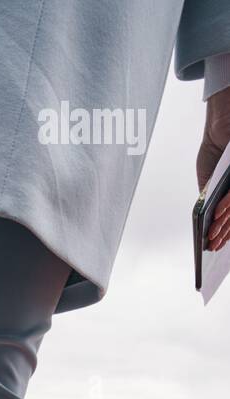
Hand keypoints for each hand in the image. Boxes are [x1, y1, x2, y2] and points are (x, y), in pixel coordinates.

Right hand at [197, 86, 229, 250]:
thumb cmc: (217, 145)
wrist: (222, 117)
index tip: (214, 246)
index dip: (224, 231)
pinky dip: (227, 203)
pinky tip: (218, 214)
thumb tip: (204, 219)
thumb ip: (208, 194)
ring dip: (224, 223)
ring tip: (213, 235)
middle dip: (223, 231)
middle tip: (212, 246)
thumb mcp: (208, 175)